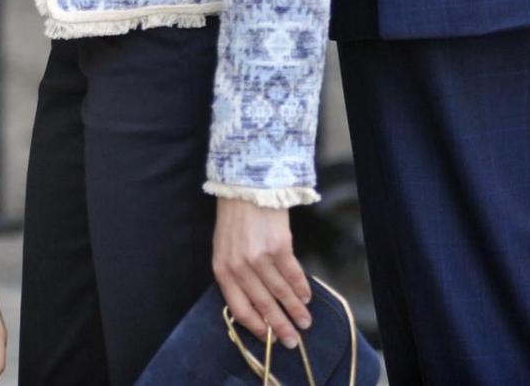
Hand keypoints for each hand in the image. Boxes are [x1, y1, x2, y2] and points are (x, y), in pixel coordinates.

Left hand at [213, 196, 312, 350]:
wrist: (245, 187)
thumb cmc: (234, 220)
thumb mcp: (224, 249)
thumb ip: (236, 275)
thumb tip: (257, 304)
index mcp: (222, 269)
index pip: (238, 308)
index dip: (255, 326)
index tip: (267, 338)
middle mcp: (239, 266)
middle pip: (262, 305)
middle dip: (279, 326)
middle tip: (292, 342)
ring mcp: (259, 257)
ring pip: (280, 292)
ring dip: (295, 310)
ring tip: (305, 322)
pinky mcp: (278, 246)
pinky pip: (293, 274)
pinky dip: (301, 288)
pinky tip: (306, 297)